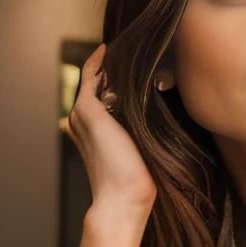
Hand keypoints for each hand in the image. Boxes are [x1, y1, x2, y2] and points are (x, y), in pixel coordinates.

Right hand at [67, 45, 156, 224]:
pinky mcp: (87, 109)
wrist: (123, 197)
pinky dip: (98, 62)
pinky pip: (91, 76)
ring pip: (94, 80)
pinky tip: (108, 50)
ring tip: (126, 49)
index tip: (131, 67)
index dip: (113, 82)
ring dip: (109, 65)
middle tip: (132, 52)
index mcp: (93, 132)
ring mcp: (82, 115)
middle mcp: (82, 121)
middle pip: (96, 85)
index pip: (100, 98)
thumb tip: (164, 116)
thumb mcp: (141, 150)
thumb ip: (141, 132)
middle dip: (113, 69)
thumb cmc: (136, 181)